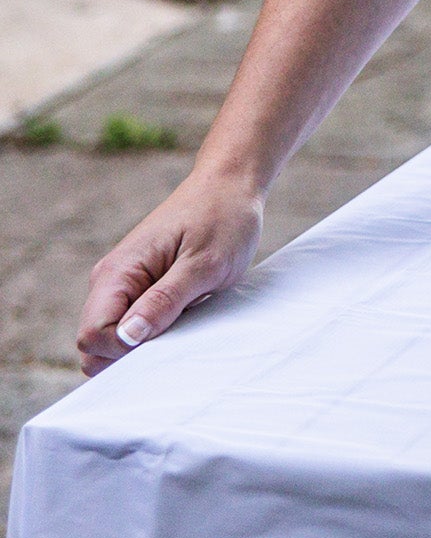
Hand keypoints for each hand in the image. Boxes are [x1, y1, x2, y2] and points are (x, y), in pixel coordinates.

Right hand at [77, 170, 263, 375]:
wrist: (230, 185)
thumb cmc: (222, 217)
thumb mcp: (203, 263)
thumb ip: (165, 300)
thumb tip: (127, 338)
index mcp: (117, 273)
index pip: (93, 336)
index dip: (124, 350)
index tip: (167, 338)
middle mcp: (112, 282)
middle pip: (97, 345)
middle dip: (132, 353)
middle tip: (181, 332)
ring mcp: (126, 286)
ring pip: (117, 339)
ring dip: (149, 341)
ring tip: (188, 316)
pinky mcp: (143, 289)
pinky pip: (137, 325)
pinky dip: (160, 330)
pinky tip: (188, 314)